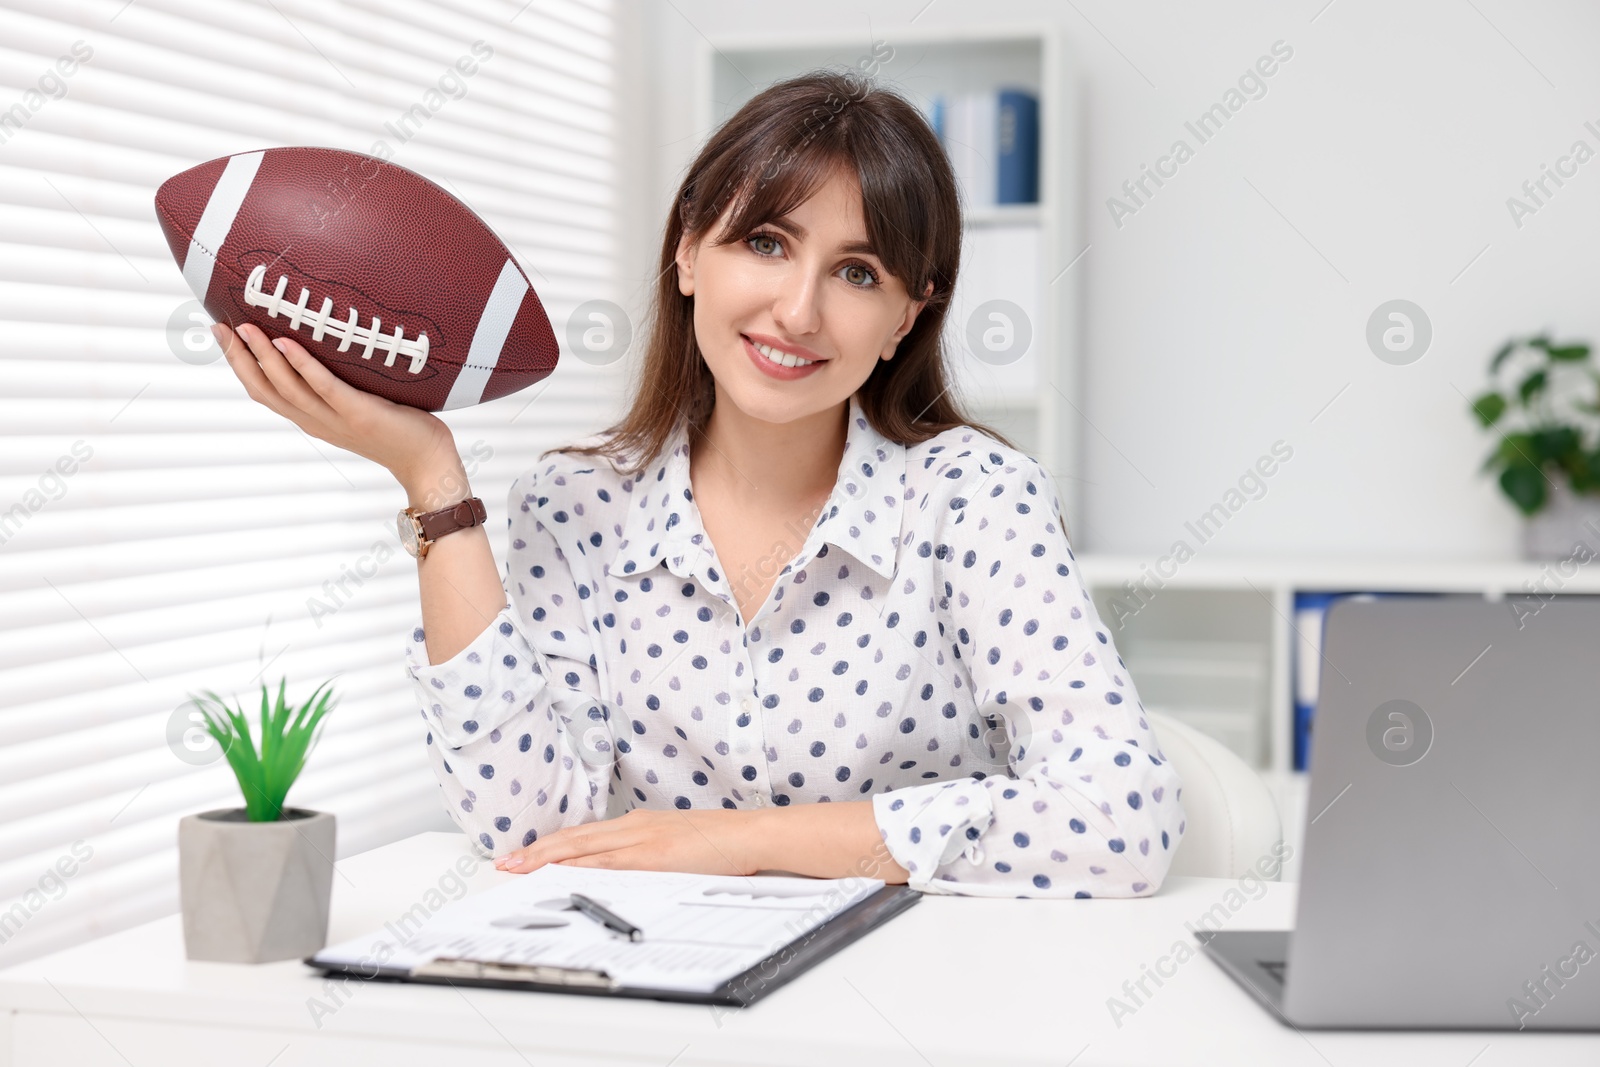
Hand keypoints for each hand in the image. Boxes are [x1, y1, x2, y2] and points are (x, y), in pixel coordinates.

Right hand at [213, 321, 459, 488]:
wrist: (428, 463)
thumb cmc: (399, 429)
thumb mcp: (356, 407)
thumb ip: (336, 388)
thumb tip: (325, 348)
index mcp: (312, 419)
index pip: (265, 391)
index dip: (239, 364)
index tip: (222, 333)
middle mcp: (316, 421)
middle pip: (265, 389)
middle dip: (239, 358)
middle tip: (220, 325)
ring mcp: (336, 419)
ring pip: (288, 388)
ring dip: (263, 356)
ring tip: (247, 327)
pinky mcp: (359, 414)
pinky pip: (325, 388)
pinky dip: (303, 365)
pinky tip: (287, 343)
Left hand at [492, 808, 765, 877]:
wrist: (751, 834)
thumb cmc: (722, 843)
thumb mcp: (677, 845)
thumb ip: (650, 854)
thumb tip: (629, 870)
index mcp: (639, 824)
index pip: (585, 835)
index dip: (552, 845)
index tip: (526, 854)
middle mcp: (635, 827)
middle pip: (574, 839)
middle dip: (537, 851)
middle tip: (505, 862)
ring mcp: (642, 839)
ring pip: (583, 848)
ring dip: (546, 858)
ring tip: (518, 868)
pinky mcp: (654, 855)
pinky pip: (608, 863)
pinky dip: (579, 867)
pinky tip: (559, 873)